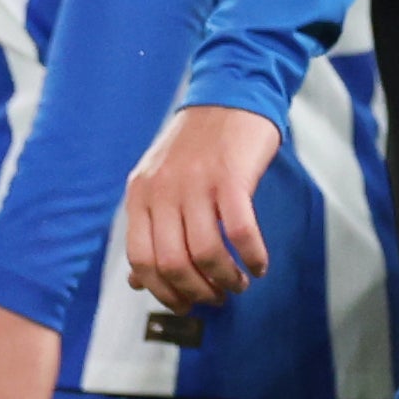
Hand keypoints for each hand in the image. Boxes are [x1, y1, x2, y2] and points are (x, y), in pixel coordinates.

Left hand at [121, 104, 283, 309]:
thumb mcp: (160, 182)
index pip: (141, 261)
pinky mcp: (231, 176)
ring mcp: (196, 182)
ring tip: (240, 283)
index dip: (164, 292)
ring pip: (206, 252)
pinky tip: (259, 263)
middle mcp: (162, 190)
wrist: (231, 94)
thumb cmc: (199, 144)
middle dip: (198, 292)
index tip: (186, 304)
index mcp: (140, 194)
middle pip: (173, 263)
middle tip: (218, 298)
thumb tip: (139, 282)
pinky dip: (252, 256)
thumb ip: (149, 227)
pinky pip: (241, 231)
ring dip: (226, 279)